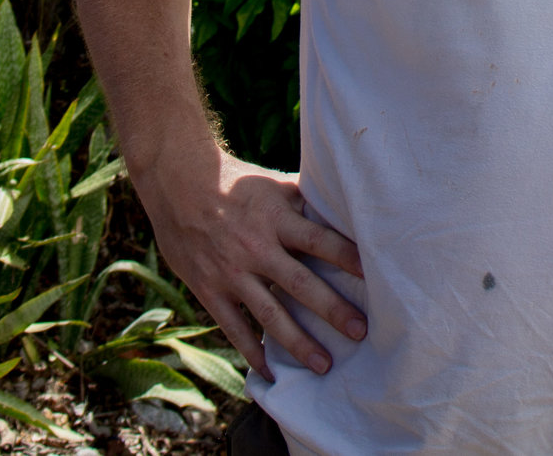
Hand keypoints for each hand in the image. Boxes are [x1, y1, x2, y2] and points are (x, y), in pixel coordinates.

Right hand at [135, 148, 365, 379]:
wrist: (176, 183)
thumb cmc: (234, 181)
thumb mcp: (271, 185)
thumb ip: (304, 201)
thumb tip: (342, 203)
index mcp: (276, 219)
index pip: (319, 240)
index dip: (347, 258)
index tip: (376, 277)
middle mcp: (256, 248)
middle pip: (301, 284)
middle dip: (333, 310)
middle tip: (361, 332)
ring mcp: (232, 273)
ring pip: (270, 315)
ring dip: (299, 343)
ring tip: (324, 365)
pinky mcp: (209, 289)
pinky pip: (234, 327)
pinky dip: (252, 352)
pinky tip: (270, 372)